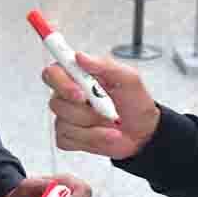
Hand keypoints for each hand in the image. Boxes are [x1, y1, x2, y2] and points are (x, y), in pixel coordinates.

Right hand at [42, 52, 159, 159]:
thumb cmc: (135, 102)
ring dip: (93, 125)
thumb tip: (80, 56)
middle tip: (103, 111)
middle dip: (83, 110)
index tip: (80, 91)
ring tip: (111, 121)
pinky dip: (92, 138)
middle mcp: (69, 95)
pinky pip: (67, 140)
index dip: (60, 81)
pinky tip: (105, 134)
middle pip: (56, 101)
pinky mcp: (69, 137)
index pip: (53, 72)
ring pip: (64, 122)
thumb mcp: (129, 79)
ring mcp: (67, 117)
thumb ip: (105, 65)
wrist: (143, 131)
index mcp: (79, 76)